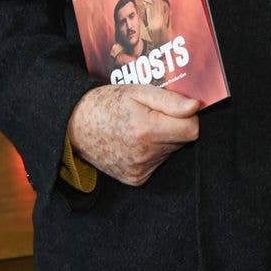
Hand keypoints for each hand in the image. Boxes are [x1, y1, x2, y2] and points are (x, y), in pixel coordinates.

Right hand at [67, 85, 199, 186]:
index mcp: (146, 130)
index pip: (192, 130)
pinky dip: (152, 152)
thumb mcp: (138, 91)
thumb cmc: (108, 103)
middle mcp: (144, 154)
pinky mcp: (135, 179)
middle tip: (152, 115)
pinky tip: (134, 142)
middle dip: (173, 126)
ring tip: (140, 127)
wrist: (75, 125)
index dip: (187, 117)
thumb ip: (169, 100)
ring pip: (170, 152)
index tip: (175, 108)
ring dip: (162, 139)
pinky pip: (157, 163)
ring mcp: (139, 170)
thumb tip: (196, 107)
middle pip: (181, 141)